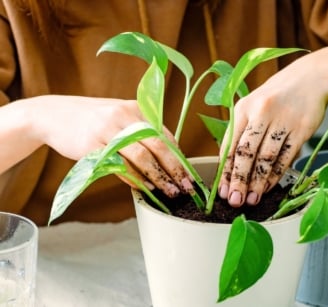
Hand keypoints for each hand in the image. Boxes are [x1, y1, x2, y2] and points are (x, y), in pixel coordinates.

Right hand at [23, 95, 191, 196]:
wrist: (54, 114)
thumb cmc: (94, 120)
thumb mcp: (120, 117)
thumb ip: (142, 133)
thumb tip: (168, 158)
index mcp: (136, 108)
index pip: (165, 134)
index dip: (179, 156)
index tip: (189, 174)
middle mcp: (124, 115)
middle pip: (157, 145)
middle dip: (175, 169)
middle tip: (186, 187)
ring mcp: (107, 130)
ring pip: (140, 157)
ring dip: (157, 178)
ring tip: (169, 192)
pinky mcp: (92, 145)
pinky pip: (118, 166)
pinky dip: (133, 178)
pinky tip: (143, 188)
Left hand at [218, 54, 327, 206]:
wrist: (312, 78)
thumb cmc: (277, 96)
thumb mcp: (253, 106)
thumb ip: (241, 132)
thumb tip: (229, 166)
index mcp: (243, 108)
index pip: (230, 145)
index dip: (225, 170)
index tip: (222, 190)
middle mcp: (261, 113)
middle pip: (246, 153)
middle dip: (239, 180)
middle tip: (234, 201)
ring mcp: (283, 121)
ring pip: (266, 158)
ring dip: (257, 182)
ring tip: (251, 199)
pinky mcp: (302, 129)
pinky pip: (286, 157)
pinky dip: (275, 174)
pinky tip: (268, 187)